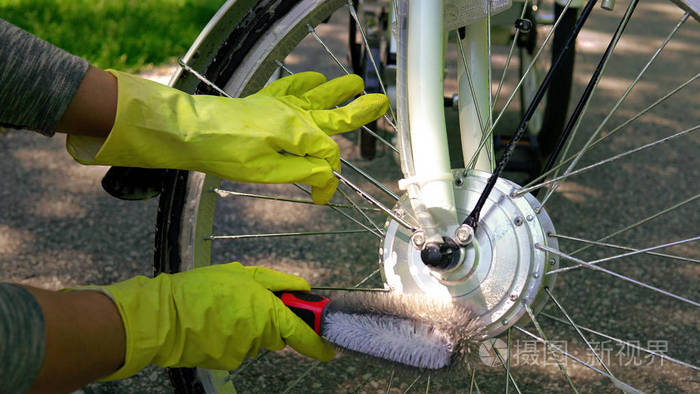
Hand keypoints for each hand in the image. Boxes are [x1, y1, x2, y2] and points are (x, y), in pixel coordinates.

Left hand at [66, 71, 388, 203]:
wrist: (192, 132)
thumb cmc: (225, 154)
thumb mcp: (267, 172)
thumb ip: (302, 171)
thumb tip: (328, 174)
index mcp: (298, 133)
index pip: (327, 159)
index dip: (329, 180)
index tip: (320, 199)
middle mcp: (295, 114)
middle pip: (335, 116)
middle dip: (359, 112)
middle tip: (381, 104)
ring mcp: (280, 104)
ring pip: (318, 96)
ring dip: (339, 91)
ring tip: (357, 84)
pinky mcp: (265, 100)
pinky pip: (291, 86)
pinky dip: (305, 82)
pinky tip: (316, 79)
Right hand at [80, 262, 334, 379]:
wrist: (164, 316)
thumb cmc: (202, 289)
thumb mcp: (241, 273)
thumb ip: (275, 281)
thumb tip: (301, 286)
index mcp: (266, 311)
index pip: (301, 332)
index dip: (316, 343)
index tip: (328, 349)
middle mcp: (258, 335)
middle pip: (276, 335)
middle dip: (269, 322)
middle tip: (246, 304)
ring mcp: (242, 351)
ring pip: (255, 341)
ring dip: (247, 328)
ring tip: (222, 310)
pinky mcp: (226, 362)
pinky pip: (237, 349)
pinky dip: (230, 338)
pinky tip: (213, 324)